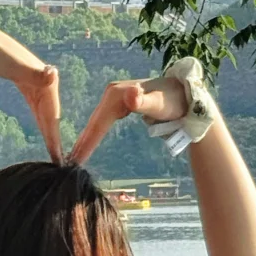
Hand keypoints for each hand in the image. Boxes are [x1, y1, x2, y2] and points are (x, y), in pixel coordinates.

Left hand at [0, 26, 62, 162]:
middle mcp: (45, 80)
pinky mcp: (26, 82)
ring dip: (50, 130)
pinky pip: (37, 105)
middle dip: (56, 137)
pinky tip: (44, 129)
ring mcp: (36, 81)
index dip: (56, 137)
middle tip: (61, 162)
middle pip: (52, 115)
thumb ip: (33, 73)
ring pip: (45, 111)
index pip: (53, 115)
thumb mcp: (13, 66)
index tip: (59, 158)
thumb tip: (53, 74)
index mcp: (46, 80)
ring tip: (55, 151)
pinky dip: (41, 118)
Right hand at [70, 75, 188, 165]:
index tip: (77, 158)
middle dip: (82, 141)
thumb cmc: (174, 102)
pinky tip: (89, 141)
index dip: (87, 141)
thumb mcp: (160, 104)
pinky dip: (95, 132)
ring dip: (86, 138)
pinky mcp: (120, 102)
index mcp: (116, 94)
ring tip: (75, 155)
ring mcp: (116, 97)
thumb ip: (145, 102)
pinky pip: (103, 120)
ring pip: (97, 121)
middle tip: (69, 162)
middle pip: (94, 121)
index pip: (98, 122)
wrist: (186, 94)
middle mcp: (112, 93)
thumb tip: (130, 96)